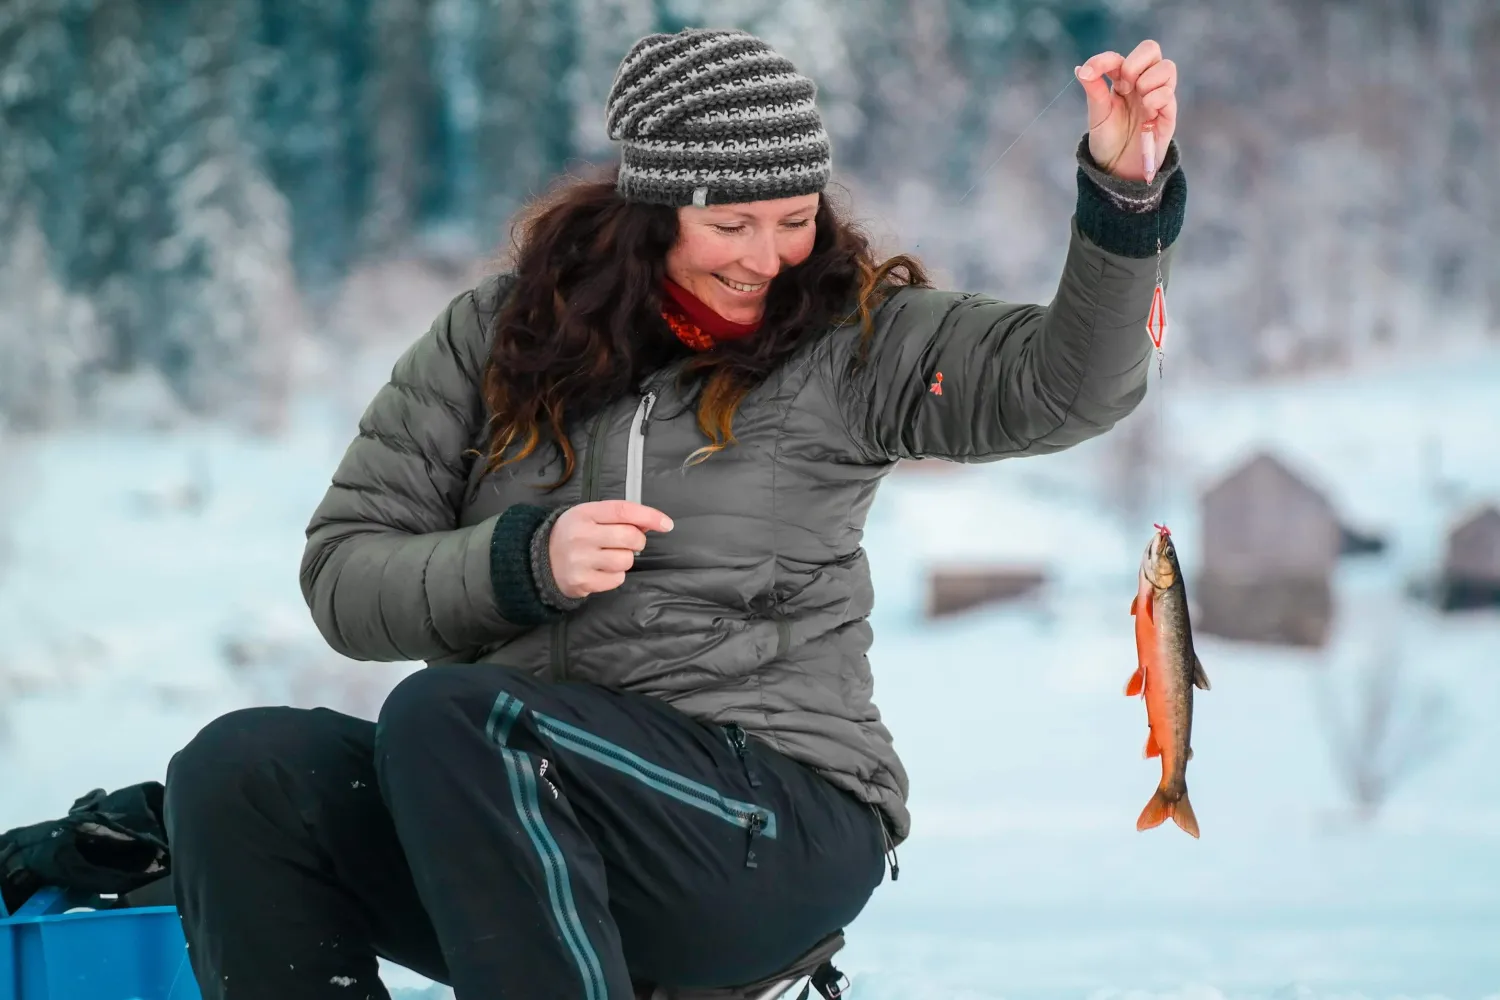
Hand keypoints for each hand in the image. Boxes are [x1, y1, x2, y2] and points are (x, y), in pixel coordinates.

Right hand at [548, 500, 672, 599]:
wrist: (538, 561)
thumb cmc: (572, 535)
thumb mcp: (589, 517)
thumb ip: (618, 517)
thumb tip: (652, 523)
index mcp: (584, 514)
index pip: (623, 511)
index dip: (649, 516)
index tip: (666, 524)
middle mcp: (581, 535)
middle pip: (630, 537)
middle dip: (637, 541)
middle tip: (626, 542)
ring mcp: (581, 560)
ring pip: (626, 560)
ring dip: (624, 559)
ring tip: (608, 556)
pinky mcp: (583, 582)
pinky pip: (617, 579)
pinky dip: (615, 575)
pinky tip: (601, 570)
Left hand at [1075, 40, 1177, 180]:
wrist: (1117, 169)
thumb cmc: (1107, 140)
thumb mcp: (1097, 114)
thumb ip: (1093, 89)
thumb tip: (1080, 68)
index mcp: (1123, 80)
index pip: (1121, 56)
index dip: (1105, 60)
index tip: (1088, 74)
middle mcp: (1143, 84)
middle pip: (1151, 49)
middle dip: (1134, 64)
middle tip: (1123, 87)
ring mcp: (1158, 97)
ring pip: (1167, 67)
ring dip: (1147, 81)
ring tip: (1138, 101)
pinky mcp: (1168, 114)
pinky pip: (1169, 94)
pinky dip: (1155, 99)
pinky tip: (1146, 114)